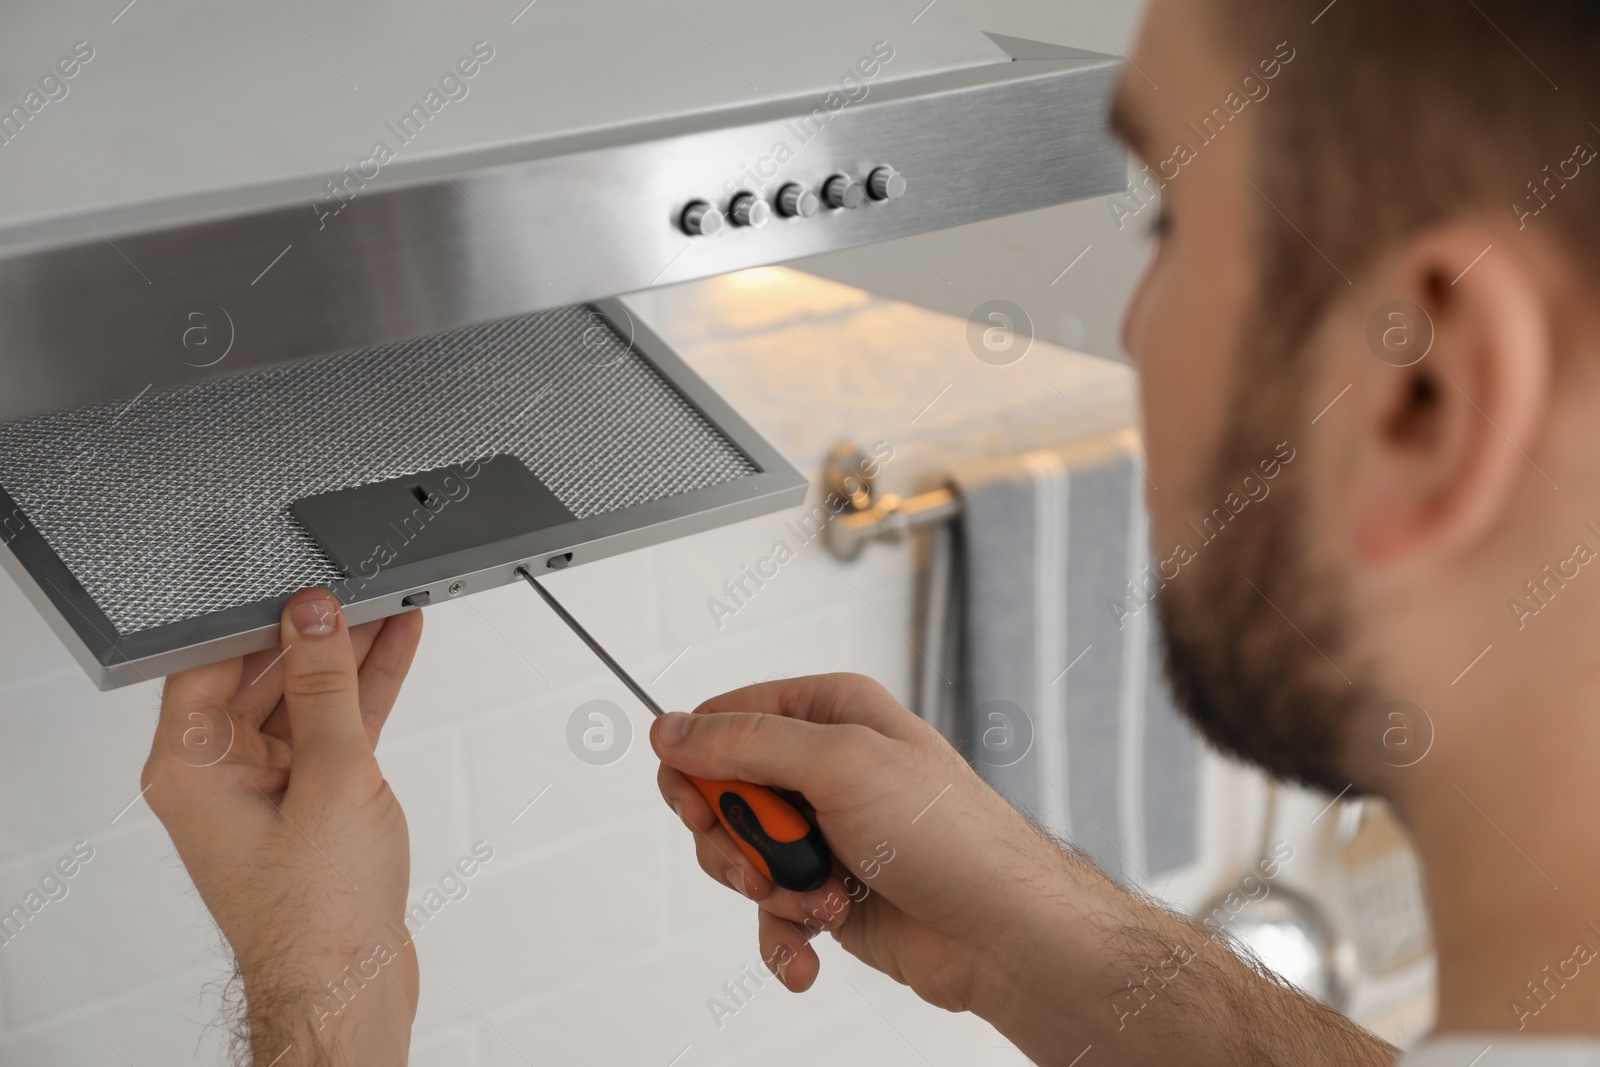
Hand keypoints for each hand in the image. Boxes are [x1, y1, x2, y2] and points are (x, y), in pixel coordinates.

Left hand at [143, 589, 423, 1065]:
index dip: (253, 618)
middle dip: (314, 631)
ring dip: (349, 657)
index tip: (301, 583)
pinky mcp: (310, 801)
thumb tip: (313, 615)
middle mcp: (219, 775)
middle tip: (358, 588)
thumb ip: (324, 686)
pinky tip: (397, 648)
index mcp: (191, 767)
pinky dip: (366, 693)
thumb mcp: (330, 775)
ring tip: (390, 604)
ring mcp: (266, 788)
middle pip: (263, 675)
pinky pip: (335, 729)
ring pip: (307, 699)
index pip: (208, 664)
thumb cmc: (318, 911)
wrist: (350, 983)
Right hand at [652, 674, 1394, 1066]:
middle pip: (724, 793)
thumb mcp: (838, 765)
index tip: (696, 802)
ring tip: (817, 903)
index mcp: (830, 712)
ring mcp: (828, 832)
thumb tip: (671, 727)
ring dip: (769, 891)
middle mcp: (826, 767)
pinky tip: (809, 953)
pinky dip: (783, 938)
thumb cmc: (948, 836)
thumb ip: (745, 744)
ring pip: (741, 857)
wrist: (1004, 934)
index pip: (727, 718)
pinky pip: (771, 913)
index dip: (698, 760)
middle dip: (733, 840)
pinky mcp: (830, 893)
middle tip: (757, 862)